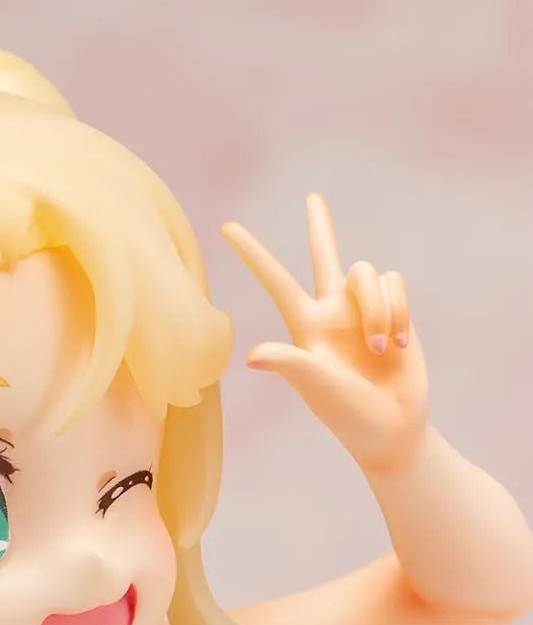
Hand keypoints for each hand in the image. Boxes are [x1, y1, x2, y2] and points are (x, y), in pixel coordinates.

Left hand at [221, 192, 428, 476]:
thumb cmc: (348, 414)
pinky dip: (397, 312)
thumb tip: (252, 356)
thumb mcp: (316, 386)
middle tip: (312, 197)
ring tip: (380, 351)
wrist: (392, 427)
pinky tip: (399, 345)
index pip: (276, 281)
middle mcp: (332, 312)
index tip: (226, 227)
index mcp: (305, 326)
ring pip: (367, 272)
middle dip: (320, 226)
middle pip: (324, 255)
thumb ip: (290, 363)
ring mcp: (363, 309)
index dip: (253, 253)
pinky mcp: (395, 309)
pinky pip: (394, 283)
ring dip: (376, 310)